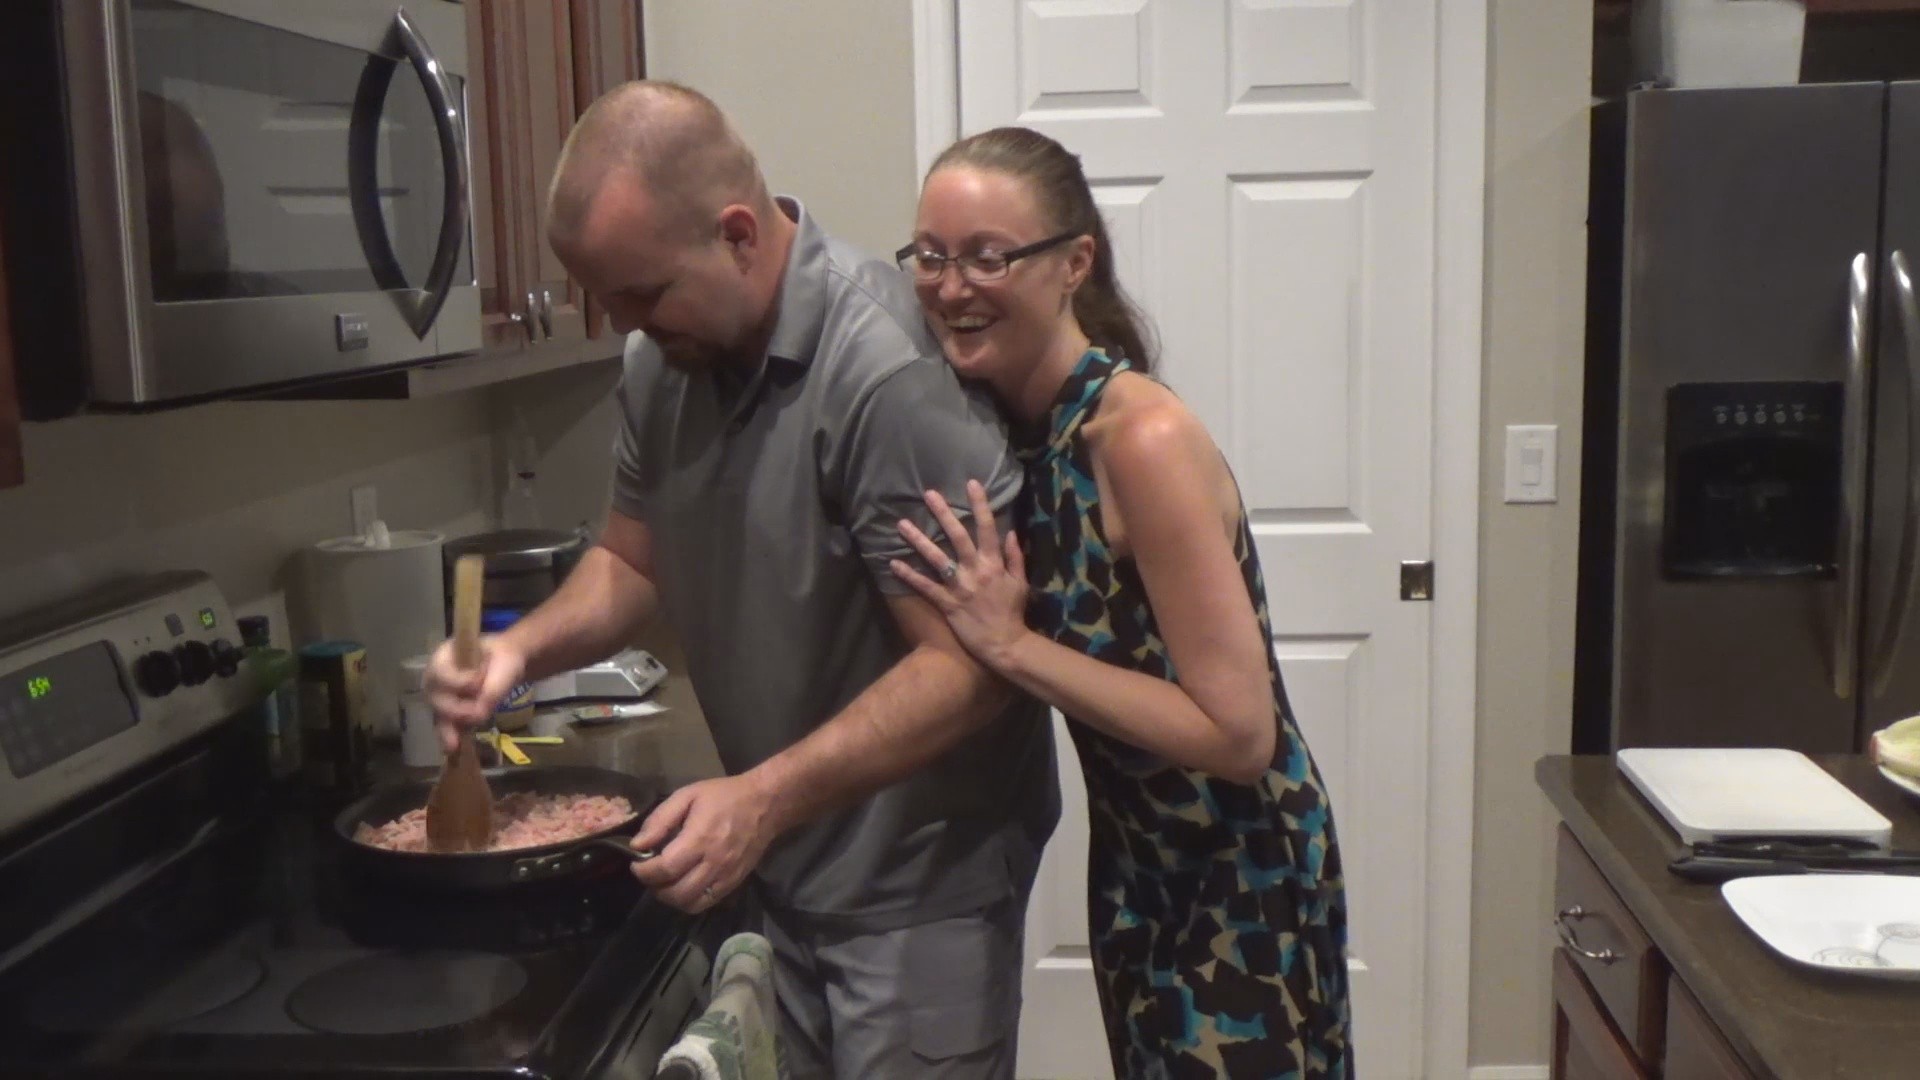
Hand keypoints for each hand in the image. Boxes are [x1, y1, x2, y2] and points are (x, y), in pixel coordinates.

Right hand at [424, 634, 525, 752]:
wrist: (506, 666)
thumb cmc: (503, 659)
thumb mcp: (504, 666)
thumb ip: (492, 687)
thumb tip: (479, 713)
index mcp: (445, 656)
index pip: (441, 672)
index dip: (457, 681)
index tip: (477, 682)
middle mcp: (436, 677)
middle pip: (436, 696)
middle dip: (454, 709)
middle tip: (476, 714)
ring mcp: (440, 695)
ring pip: (439, 714)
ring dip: (447, 728)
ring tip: (453, 745)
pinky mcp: (449, 712)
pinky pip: (446, 725)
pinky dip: (450, 736)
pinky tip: (452, 749)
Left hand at [628, 774, 776, 911]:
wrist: (765, 804)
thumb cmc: (724, 796)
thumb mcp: (688, 796)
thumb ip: (660, 820)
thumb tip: (638, 845)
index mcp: (700, 839)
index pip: (665, 868)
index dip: (644, 871)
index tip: (636, 863)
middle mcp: (713, 862)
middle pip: (676, 892)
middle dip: (654, 887)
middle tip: (649, 874)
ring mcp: (726, 876)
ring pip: (690, 903)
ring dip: (670, 898)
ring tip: (664, 883)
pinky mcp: (734, 882)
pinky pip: (707, 903)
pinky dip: (689, 901)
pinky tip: (684, 886)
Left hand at [889, 479, 1030, 669]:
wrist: (1005, 645)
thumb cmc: (1012, 613)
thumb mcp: (1020, 583)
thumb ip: (1015, 557)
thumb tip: (1011, 532)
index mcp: (995, 564)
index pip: (988, 528)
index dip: (980, 504)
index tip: (971, 483)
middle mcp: (976, 571)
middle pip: (958, 536)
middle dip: (944, 514)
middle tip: (929, 494)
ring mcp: (960, 587)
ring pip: (937, 558)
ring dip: (919, 540)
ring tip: (902, 524)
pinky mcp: (947, 604)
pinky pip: (925, 587)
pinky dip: (909, 575)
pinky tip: (893, 563)